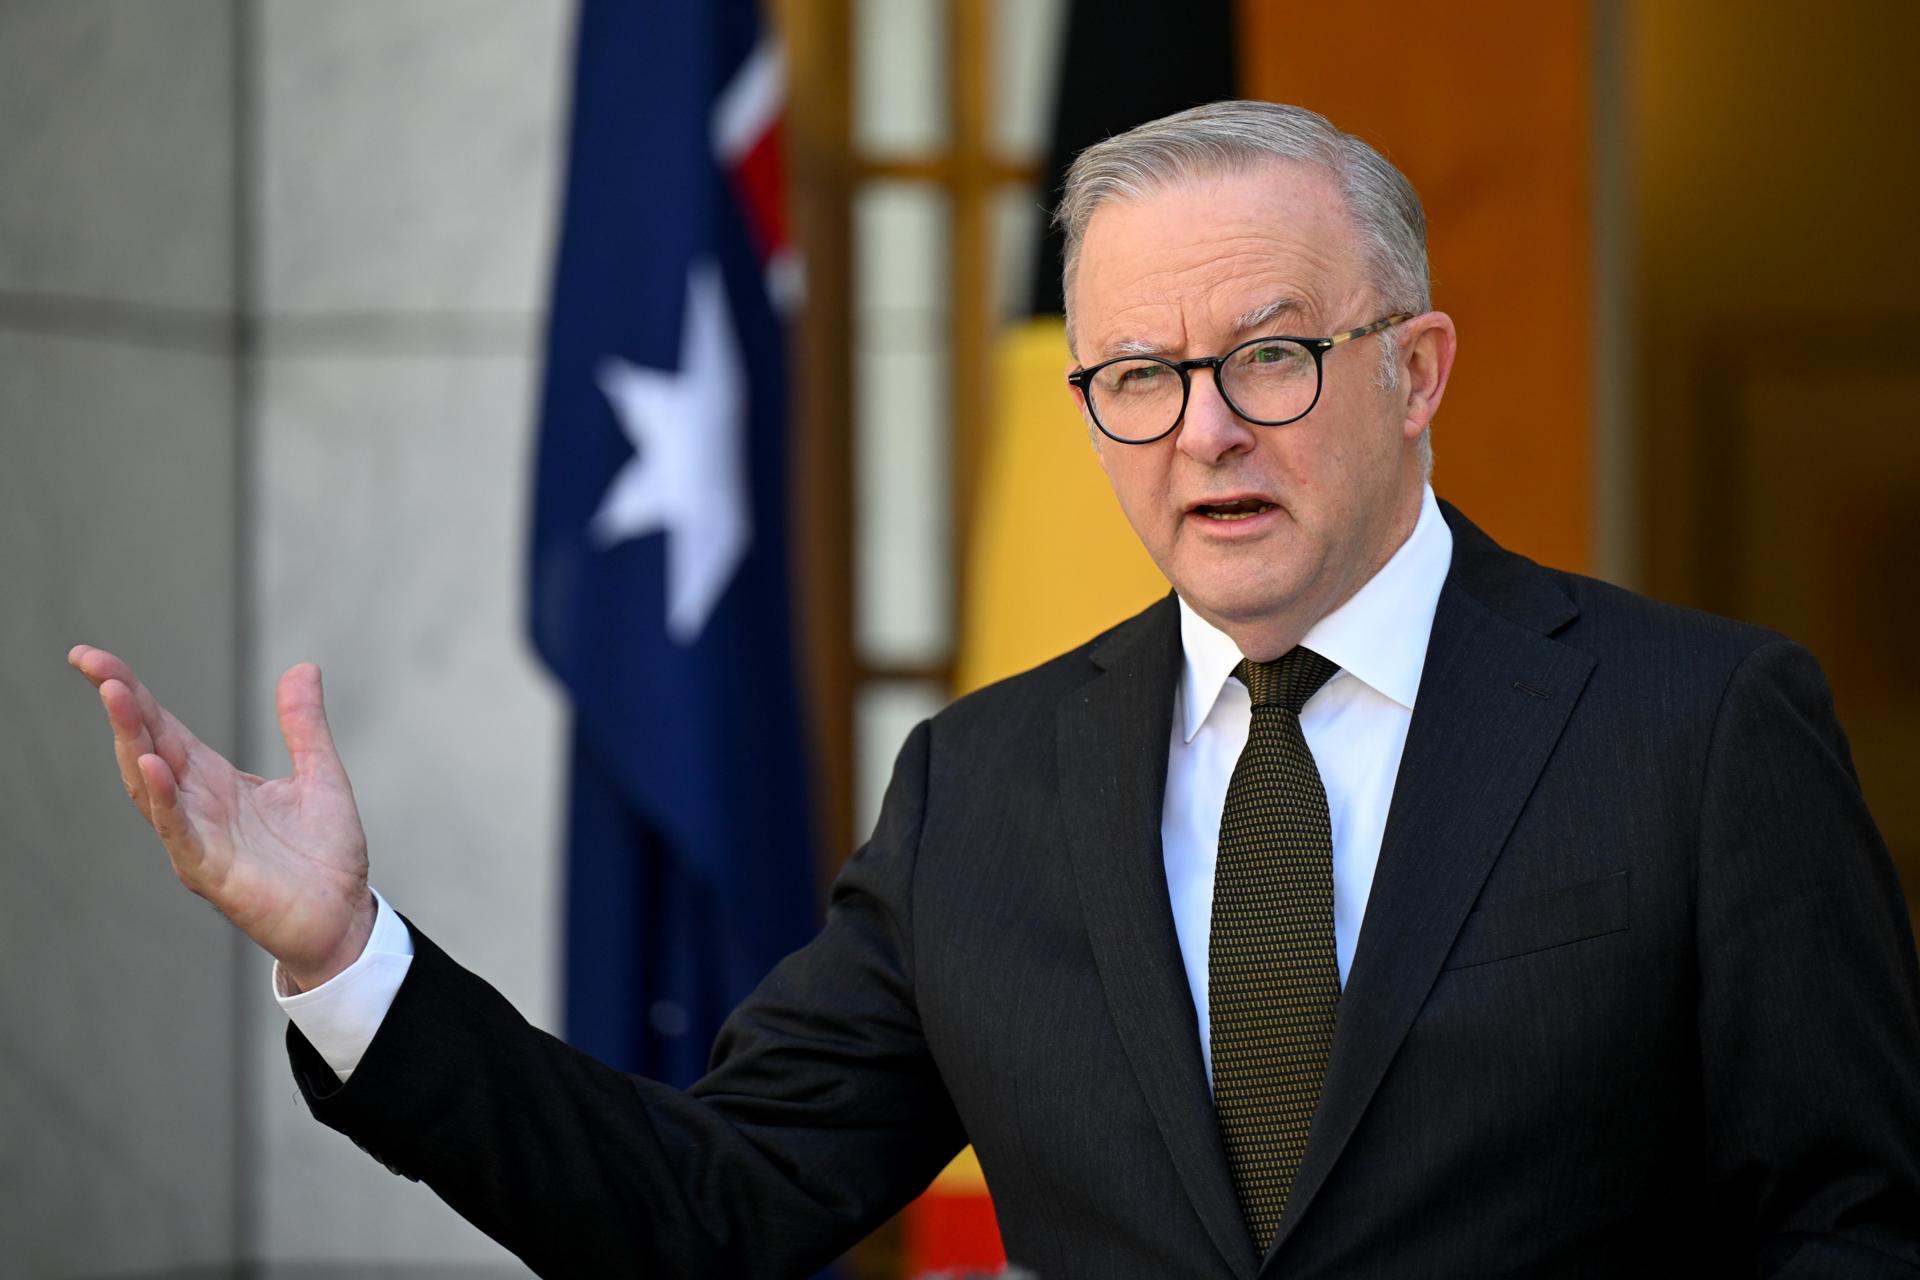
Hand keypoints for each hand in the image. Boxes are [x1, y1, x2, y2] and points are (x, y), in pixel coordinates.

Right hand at [69, 645, 375, 990]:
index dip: (130, 691)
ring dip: (132, 740)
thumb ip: (304, 725)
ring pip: (151, 785)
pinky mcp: (210, 871)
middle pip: (147, 746)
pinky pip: (178, 831)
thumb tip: (303, 667)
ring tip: (116, 696)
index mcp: (216, 781)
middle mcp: (197, 805)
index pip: (163, 727)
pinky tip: (153, 766)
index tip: (92, 657)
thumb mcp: (320, 774)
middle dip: (120, 705)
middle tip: (92, 662)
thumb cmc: (325, 855)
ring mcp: (198, 838)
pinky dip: (163, 799)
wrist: (344, 916)